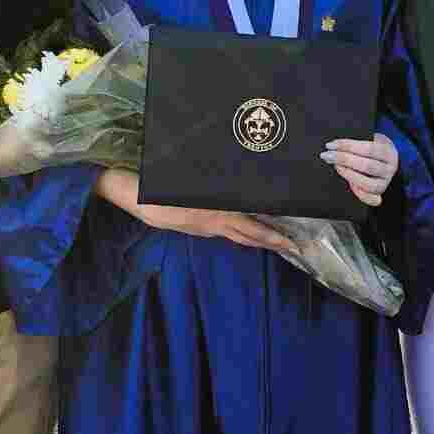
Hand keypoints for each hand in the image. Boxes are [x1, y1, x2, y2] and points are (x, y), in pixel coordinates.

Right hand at [131, 201, 294, 252]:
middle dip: (270, 243)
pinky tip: (244, 228)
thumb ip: (218, 190)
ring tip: (275, 239)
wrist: (140, 200)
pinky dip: (240, 231)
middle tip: (293, 248)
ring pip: (237, 235)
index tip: (290, 244)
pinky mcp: (198, 226)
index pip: (250, 230)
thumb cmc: (167, 188)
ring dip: (256, 239)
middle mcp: (214, 225)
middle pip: (248, 238)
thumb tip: (242, 193)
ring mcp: (205, 227)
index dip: (271, 238)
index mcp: (216, 216)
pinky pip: (225, 230)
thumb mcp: (194, 186)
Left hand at [320, 132, 398, 206]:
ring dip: (348, 174)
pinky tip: (348, 182)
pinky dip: (357, 192)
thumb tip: (334, 147)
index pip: (368, 149)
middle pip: (367, 166)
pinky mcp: (379, 194)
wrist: (385, 161)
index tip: (330, 145)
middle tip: (327, 155)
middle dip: (344, 159)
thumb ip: (355, 144)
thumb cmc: (372, 150)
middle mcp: (389, 169)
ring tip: (336, 166)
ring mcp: (385, 183)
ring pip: (367, 184)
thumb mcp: (369, 141)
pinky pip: (370, 198)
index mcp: (388, 152)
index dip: (348, 146)